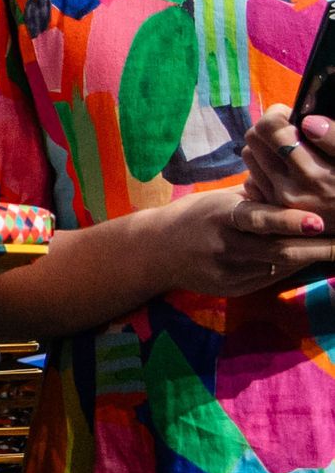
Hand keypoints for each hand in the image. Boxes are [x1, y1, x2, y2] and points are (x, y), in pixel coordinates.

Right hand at [135, 182, 334, 299]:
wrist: (156, 251)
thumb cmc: (197, 216)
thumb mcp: (222, 199)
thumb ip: (258, 197)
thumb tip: (297, 183)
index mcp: (221, 215)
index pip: (258, 219)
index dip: (289, 221)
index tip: (318, 222)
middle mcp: (224, 246)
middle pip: (278, 251)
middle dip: (317, 248)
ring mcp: (227, 271)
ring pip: (279, 267)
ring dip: (309, 257)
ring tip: (334, 249)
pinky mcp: (231, 288)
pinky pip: (270, 277)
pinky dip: (290, 267)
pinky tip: (304, 258)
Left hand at [244, 104, 334, 220]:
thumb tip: (309, 122)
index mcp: (314, 173)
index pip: (270, 128)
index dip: (279, 114)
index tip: (292, 115)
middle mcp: (291, 190)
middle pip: (254, 139)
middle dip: (269, 128)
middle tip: (290, 129)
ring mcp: (279, 203)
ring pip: (249, 157)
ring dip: (265, 147)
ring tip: (289, 149)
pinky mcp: (274, 211)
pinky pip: (252, 178)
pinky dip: (263, 168)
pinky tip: (286, 170)